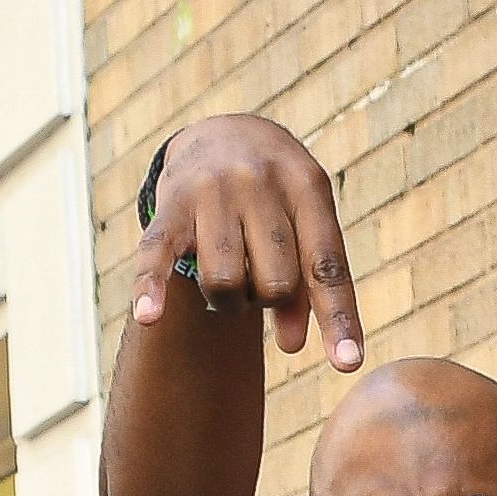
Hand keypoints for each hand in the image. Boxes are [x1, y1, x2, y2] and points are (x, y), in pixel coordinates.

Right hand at [126, 117, 362, 370]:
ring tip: (231, 277)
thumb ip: (308, 285)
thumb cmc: (277, 196)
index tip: (347, 365)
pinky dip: (152, 288)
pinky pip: (158, 254)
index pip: (325, 265)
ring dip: (229, 300)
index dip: (337, 318)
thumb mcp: (304, 223)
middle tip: (261, 278)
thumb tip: (293, 346)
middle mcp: (260, 183)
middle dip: (270, 301)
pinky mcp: (171, 203)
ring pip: (224, 282)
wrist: (225, 130)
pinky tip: (149, 317)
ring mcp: (212, 190)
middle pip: (274, 284)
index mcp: (307, 186)